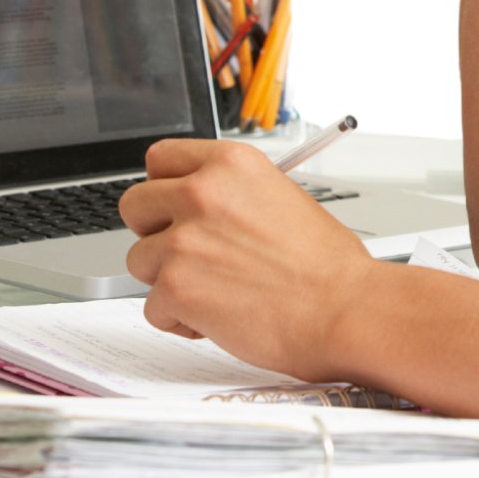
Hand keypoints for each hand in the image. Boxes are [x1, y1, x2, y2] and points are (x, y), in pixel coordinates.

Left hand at [119, 139, 375, 381]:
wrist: (343, 309)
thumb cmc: (325, 264)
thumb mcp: (280, 196)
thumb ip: (229, 193)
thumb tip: (195, 205)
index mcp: (230, 164)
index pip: (160, 158)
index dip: (164, 186)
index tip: (172, 205)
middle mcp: (202, 193)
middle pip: (135, 205)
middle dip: (155, 232)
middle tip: (188, 252)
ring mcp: (184, 240)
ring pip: (139, 260)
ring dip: (168, 279)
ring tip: (215, 290)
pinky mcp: (176, 287)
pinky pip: (152, 307)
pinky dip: (179, 319)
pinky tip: (217, 316)